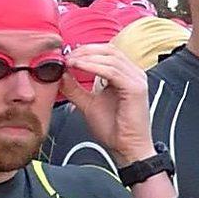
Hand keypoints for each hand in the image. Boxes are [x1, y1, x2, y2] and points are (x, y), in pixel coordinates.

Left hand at [60, 44, 153, 166]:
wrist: (127, 148)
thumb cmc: (114, 129)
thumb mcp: (88, 104)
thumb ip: (76, 89)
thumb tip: (61, 74)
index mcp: (126, 75)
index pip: (107, 52)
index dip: (86, 50)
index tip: (66, 56)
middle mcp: (134, 74)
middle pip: (109, 50)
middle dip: (85, 50)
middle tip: (65, 57)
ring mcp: (137, 80)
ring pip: (110, 57)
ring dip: (86, 57)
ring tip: (69, 62)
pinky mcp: (136, 88)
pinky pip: (112, 71)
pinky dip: (93, 66)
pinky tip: (78, 67)